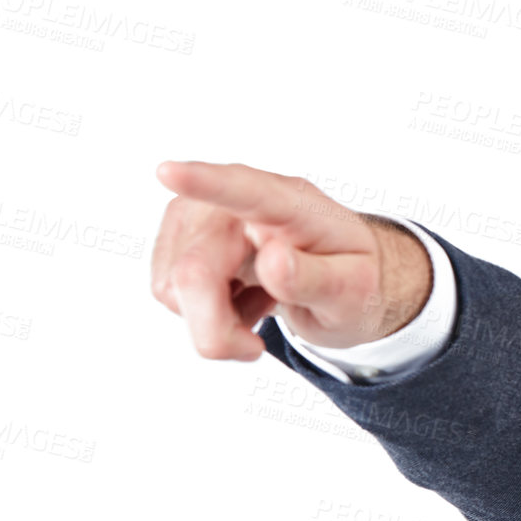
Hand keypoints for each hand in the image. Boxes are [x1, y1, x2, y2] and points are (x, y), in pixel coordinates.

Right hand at [151, 160, 430, 360]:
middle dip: (217, 329)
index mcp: (294, 205)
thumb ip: (317, 279)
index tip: (168, 171)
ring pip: (172, 287)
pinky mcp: (178, 234)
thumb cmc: (350, 280)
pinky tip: (238, 295)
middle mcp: (239, 201)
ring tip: (261, 301)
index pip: (248, 191)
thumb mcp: (354, 292)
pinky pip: (166, 289)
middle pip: (195, 273)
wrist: (339, 278)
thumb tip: (273, 259)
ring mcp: (202, 214)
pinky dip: (200, 310)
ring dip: (213, 319)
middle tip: (255, 348)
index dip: (206, 183)